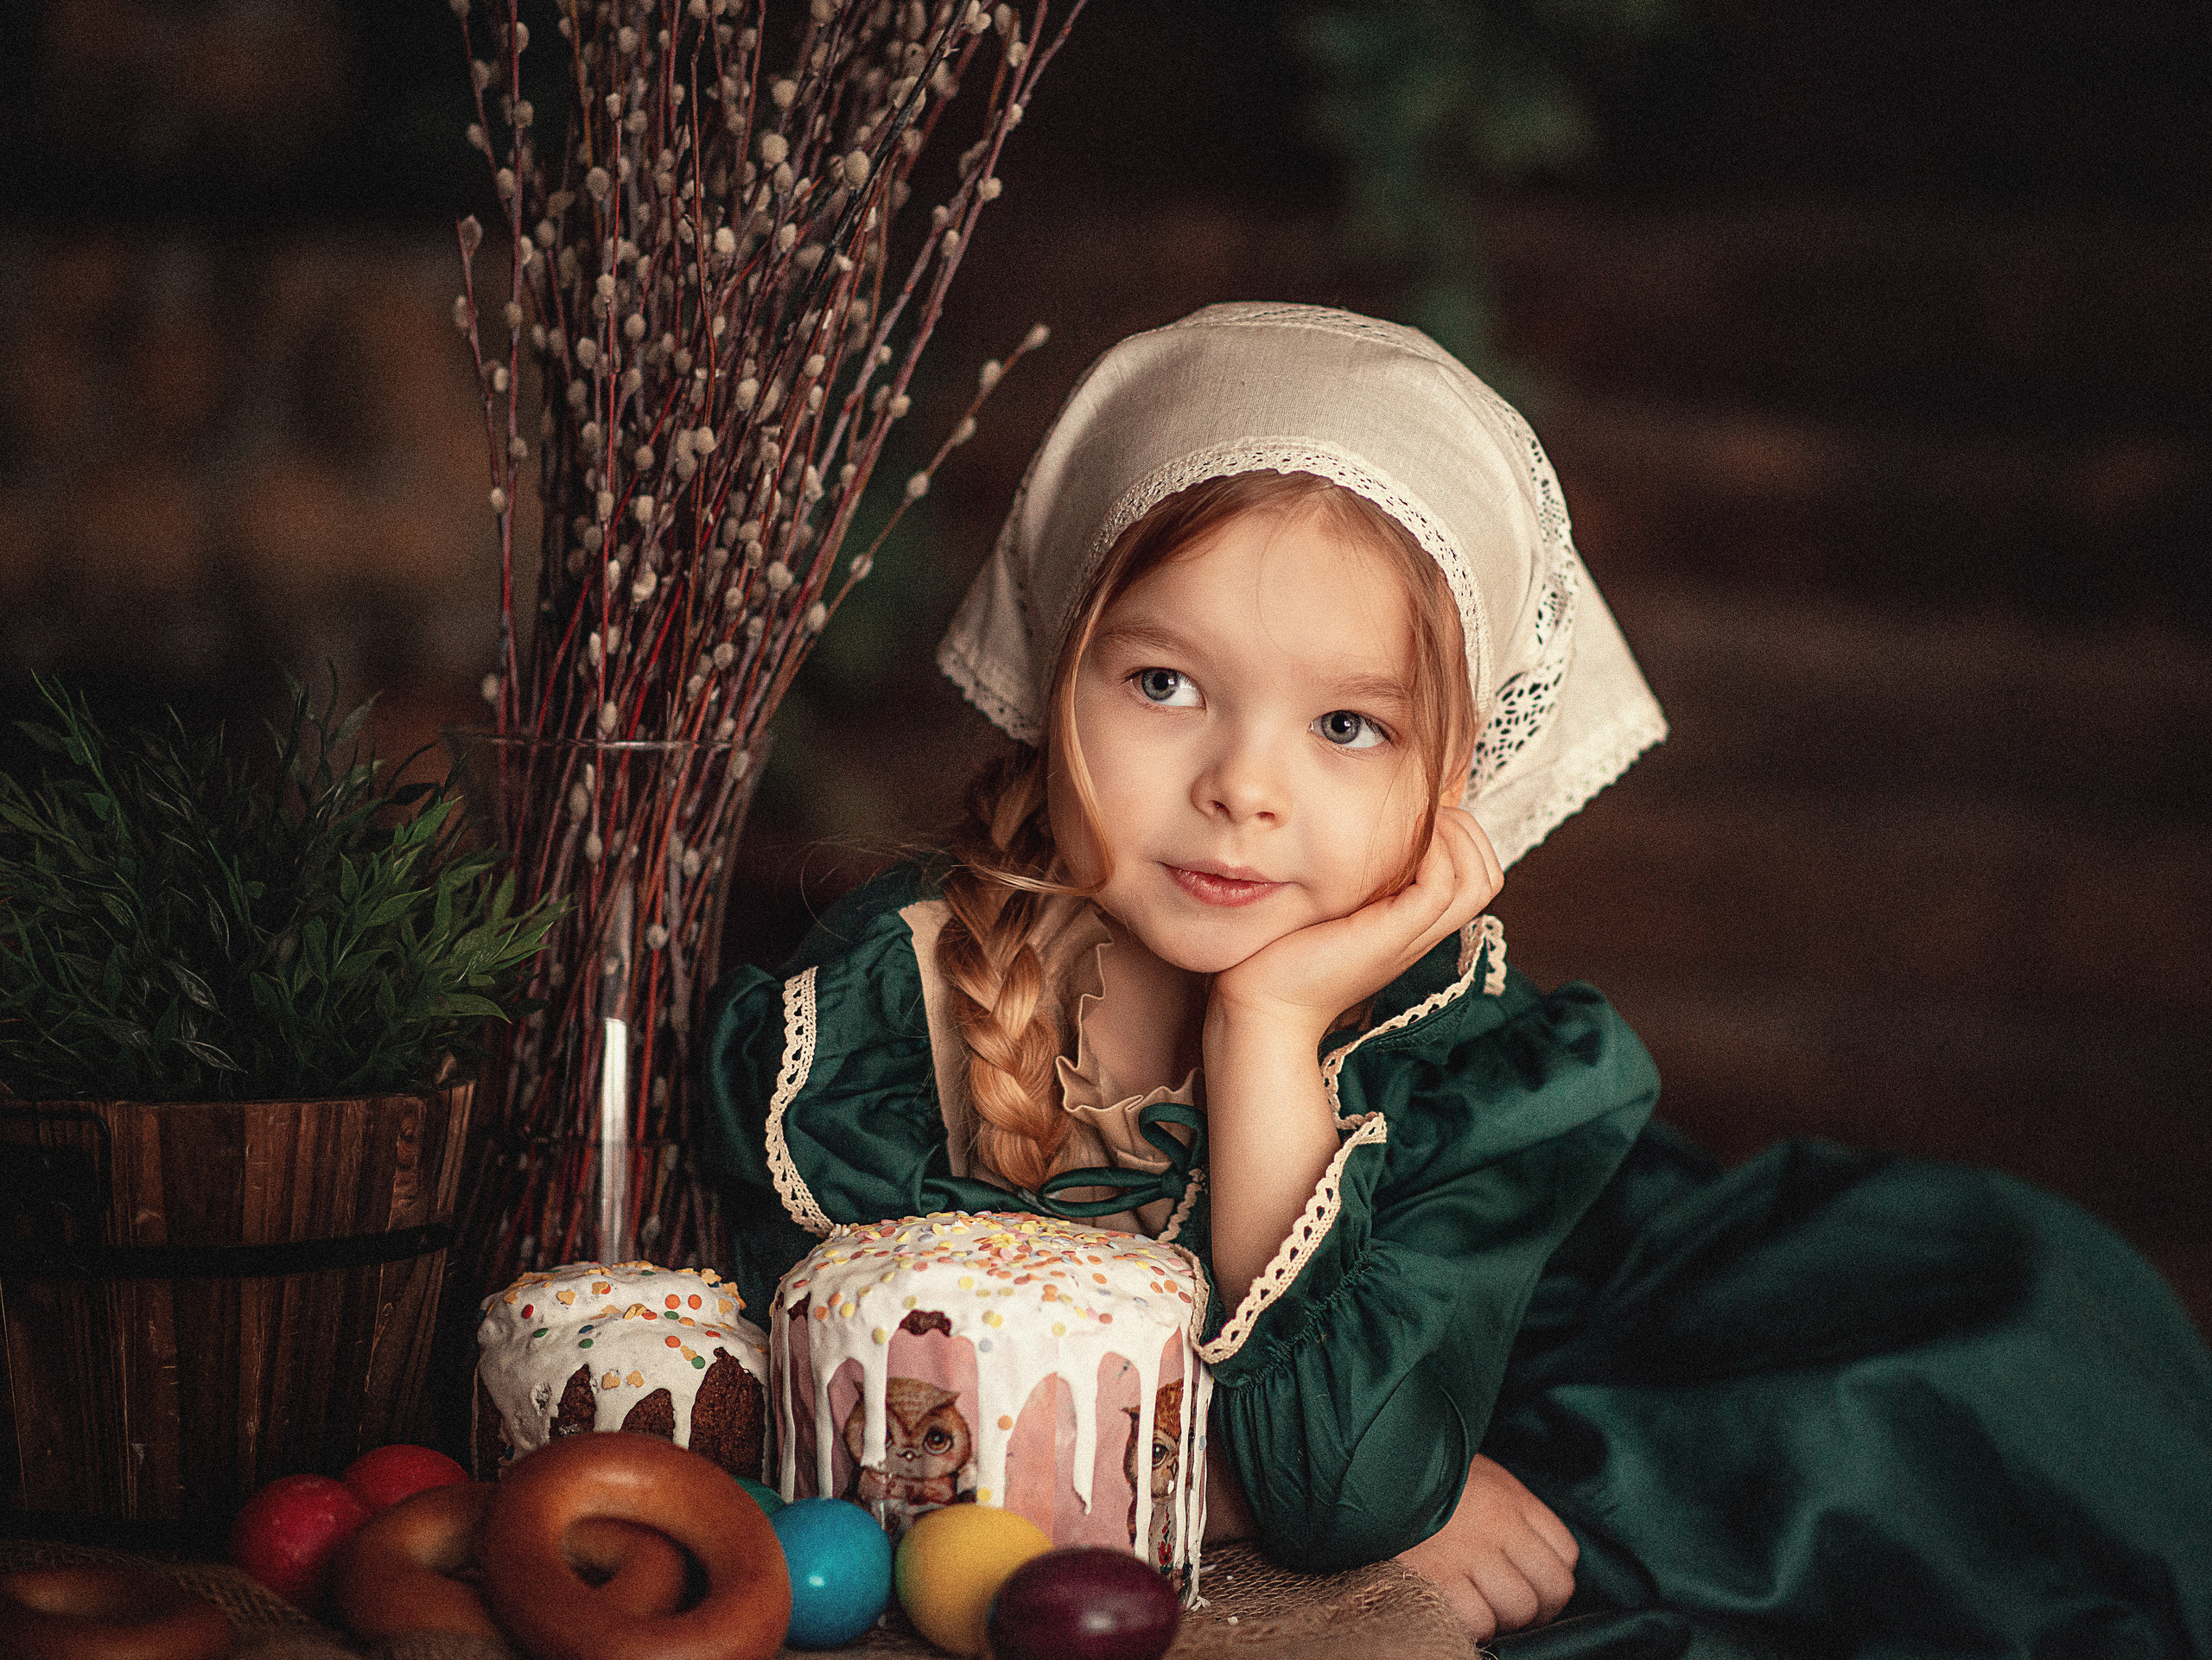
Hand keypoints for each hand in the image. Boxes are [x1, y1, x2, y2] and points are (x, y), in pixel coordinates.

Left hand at [1210, 806, 1502, 1043]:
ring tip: (1415, 825)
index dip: (1463, 837)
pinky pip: (1440, 888)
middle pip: (1488, 878)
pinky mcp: (1391, 938)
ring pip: (1478, 882)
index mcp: (1414, 925)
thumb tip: (1356, 830)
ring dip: (1454, 837)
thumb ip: (1353, 879)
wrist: (1264, 1007)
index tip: (1420, 816)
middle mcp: (1422, 933)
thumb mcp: (1330, 905)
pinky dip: (1431, 853)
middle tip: (1424, 815)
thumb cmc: (1284, 954)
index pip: (1478, 877)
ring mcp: (1411, 938)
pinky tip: (1394, 843)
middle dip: (1468, 831)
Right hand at [1396, 1455, 1578, 1640]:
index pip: (1564, 1553)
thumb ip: (1509, 1513)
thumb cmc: (1422, 1479)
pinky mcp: (1437, 1575)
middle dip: (1534, 1607)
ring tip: (1476, 1603)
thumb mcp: (1477, 1477)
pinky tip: (1454, 1607)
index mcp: (1511, 1498)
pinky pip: (1479, 1620)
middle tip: (1506, 1605)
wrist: (1368, 1468)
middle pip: (1552, 1588)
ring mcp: (1469, 1551)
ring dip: (1502, 1618)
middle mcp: (1498, 1524)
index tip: (1528, 1584)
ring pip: (1519, 1608)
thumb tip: (1527, 1562)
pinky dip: (1473, 1624)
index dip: (1549, 1578)